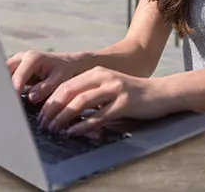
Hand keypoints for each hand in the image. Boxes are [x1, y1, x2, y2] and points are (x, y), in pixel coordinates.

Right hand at [7, 50, 83, 102]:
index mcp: (32, 58)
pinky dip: (6, 89)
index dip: (14, 90)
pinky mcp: (15, 71)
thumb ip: (46, 88)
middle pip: (4, 72)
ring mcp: (17, 64)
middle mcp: (21, 58)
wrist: (69, 65)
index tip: (14, 104)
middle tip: (4, 105)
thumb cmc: (66, 71)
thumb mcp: (60, 79)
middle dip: (3, 88)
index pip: (18, 75)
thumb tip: (31, 97)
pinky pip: (6, 79)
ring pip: (2, 75)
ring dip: (3, 88)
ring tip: (4, 104)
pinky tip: (7, 102)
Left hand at [37, 66, 171, 136]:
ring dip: (64, 117)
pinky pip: (99, 115)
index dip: (51, 100)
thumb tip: (66, 109)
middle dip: (53, 109)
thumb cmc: (133, 94)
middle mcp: (104, 77)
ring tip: (54, 129)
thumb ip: (91, 93)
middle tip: (43, 124)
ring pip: (81, 102)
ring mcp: (115, 89)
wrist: (162, 92)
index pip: (66, 84)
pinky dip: (83, 125)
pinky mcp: (125, 103)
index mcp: (97, 72)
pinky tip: (74, 132)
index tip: (42, 114)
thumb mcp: (109, 87)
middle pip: (70, 91)